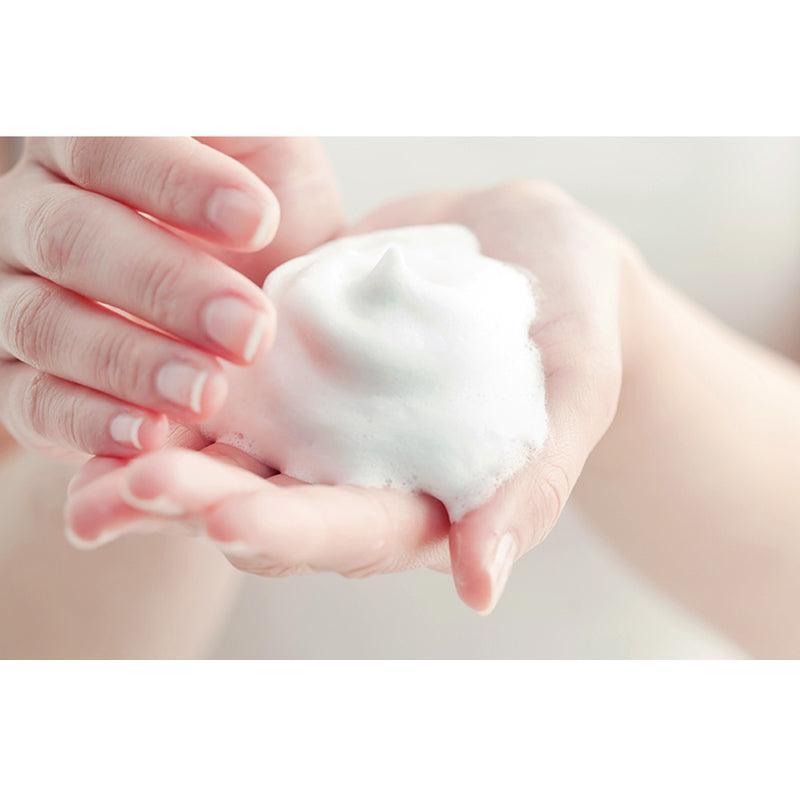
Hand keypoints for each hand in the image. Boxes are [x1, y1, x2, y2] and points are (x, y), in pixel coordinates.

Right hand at [0, 137, 342, 458]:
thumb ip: (244, 127)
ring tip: (208, 391)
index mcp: (93, 146)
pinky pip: (31, 400)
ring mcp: (20, 297)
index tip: (258, 220)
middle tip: (249, 331)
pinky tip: (148, 435)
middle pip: (71, 239)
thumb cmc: (265, 223)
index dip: (177, 182)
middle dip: (165, 286)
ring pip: (45, 323)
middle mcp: (40, 215)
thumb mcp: (270, 155)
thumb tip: (225, 125)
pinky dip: (87, 420)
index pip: (110, 144)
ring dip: (130, 361)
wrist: (263, 300)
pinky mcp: (23, 377)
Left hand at [66, 182, 641, 612]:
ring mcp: (316, 410)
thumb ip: (531, 483)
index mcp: (421, 497)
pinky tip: (121, 373)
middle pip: (267, 501)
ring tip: (94, 458)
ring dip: (159, 456)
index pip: (348, 532)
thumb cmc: (575, 325)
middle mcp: (355, 467)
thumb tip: (480, 589)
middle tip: (126, 488)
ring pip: (227, 448)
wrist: (534, 250)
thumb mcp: (574, 392)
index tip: (227, 517)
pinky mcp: (290, 352)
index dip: (290, 529)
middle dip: (196, 499)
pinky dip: (171, 383)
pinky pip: (224, 373)